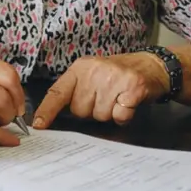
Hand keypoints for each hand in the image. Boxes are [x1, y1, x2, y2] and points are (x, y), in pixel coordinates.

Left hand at [32, 52, 170, 127]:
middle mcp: (94, 71)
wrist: (152, 65)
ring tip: (117, 98)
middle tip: (104, 99)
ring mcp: (114, 78)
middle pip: (80, 110)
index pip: (58, 91)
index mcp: (80, 68)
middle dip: (90, 111)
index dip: (47, 110)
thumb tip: (54, 115)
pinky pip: (119, 115)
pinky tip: (127, 103)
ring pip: (99, 115)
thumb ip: (75, 90)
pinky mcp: (132, 88)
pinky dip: (123, 115)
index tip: (39, 124)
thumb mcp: (92, 75)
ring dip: (108, 113)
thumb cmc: (117, 75)